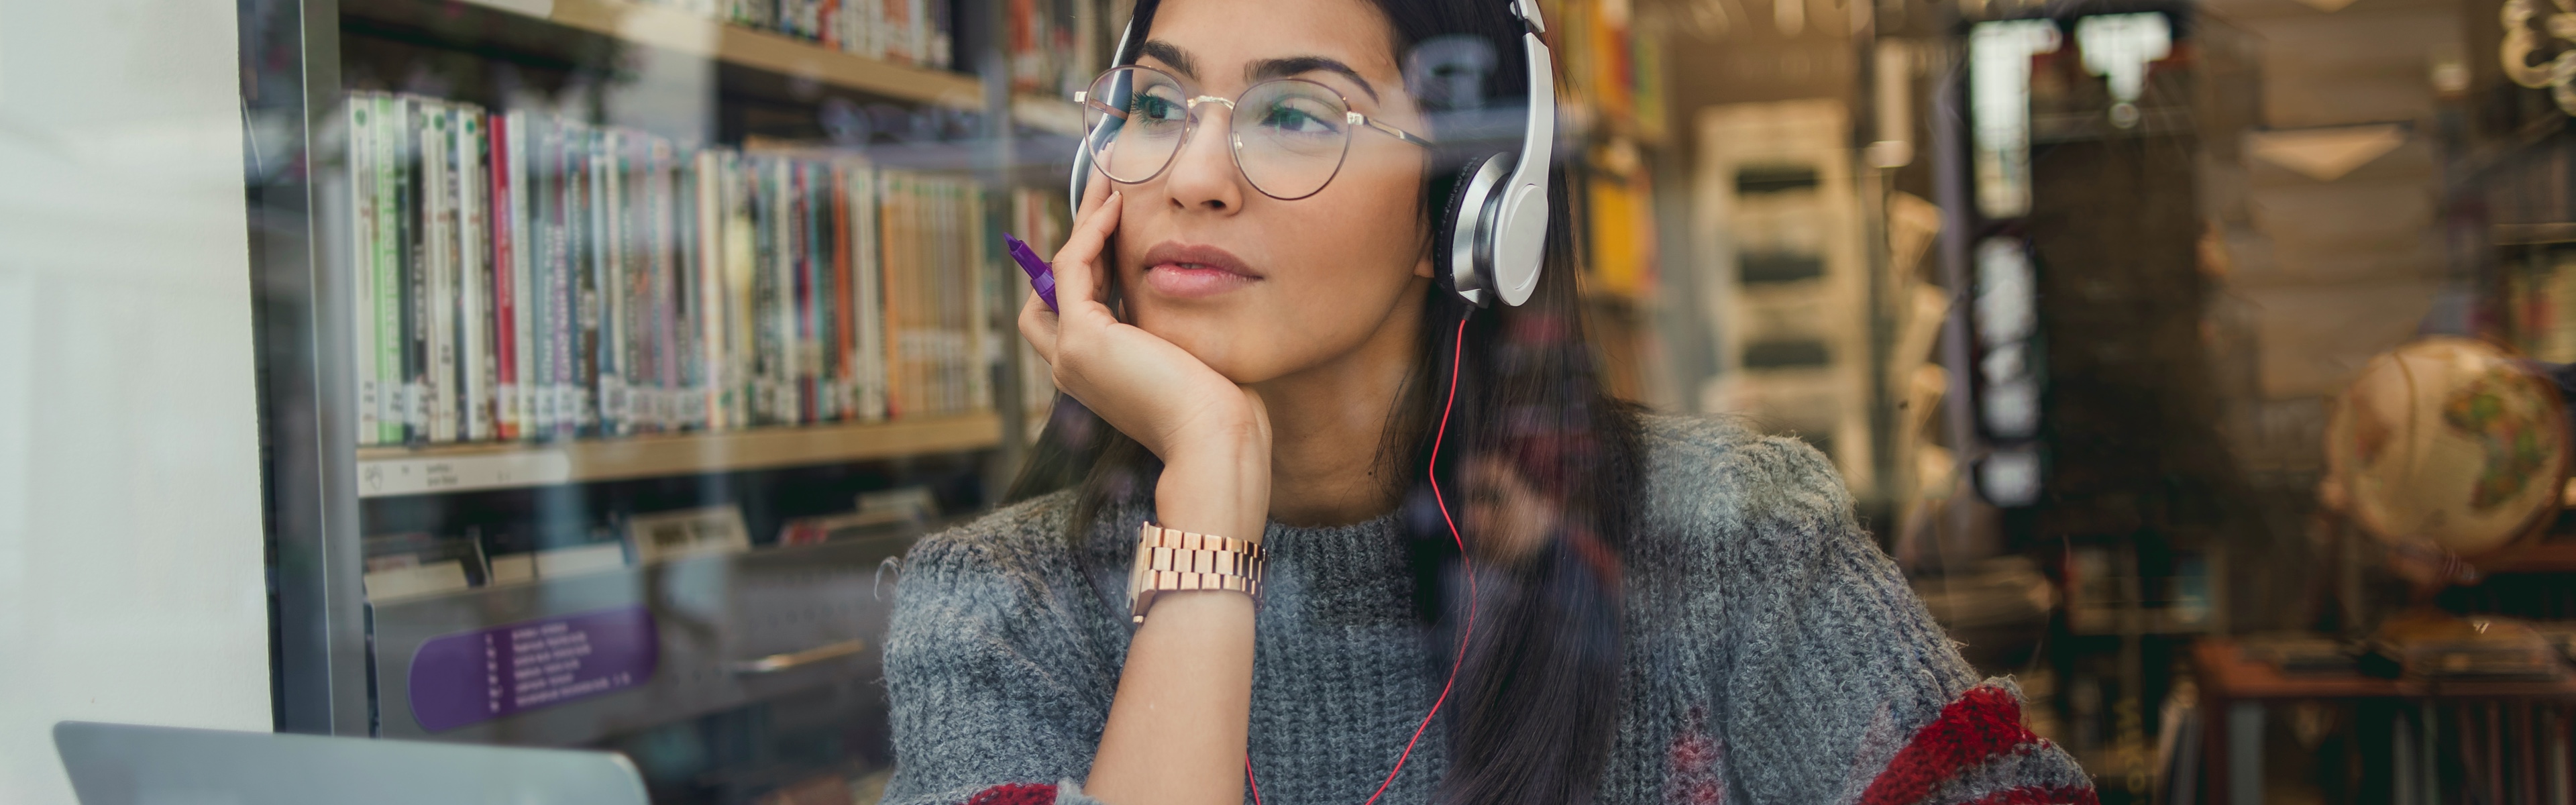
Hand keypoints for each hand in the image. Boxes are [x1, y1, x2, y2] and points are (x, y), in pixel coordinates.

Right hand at [1019, 180, 1269, 537]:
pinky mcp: (1082, 340)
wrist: (1216, 438)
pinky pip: (1072, 267)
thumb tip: (1192, 288)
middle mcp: (1073, 370)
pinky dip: (1089, 233)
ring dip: (1082, 225)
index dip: (1093, 266)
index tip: (1120, 224)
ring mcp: (1070, 357)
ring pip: (1059, 275)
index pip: (1077, 312)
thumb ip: (1173, 330)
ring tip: (1109, 184)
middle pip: (1053, 292)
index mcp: (1097, 378)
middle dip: (1078, 241)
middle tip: (1105, 194)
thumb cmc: (1219, 409)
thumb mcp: (1189, 360)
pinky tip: (1116, 207)